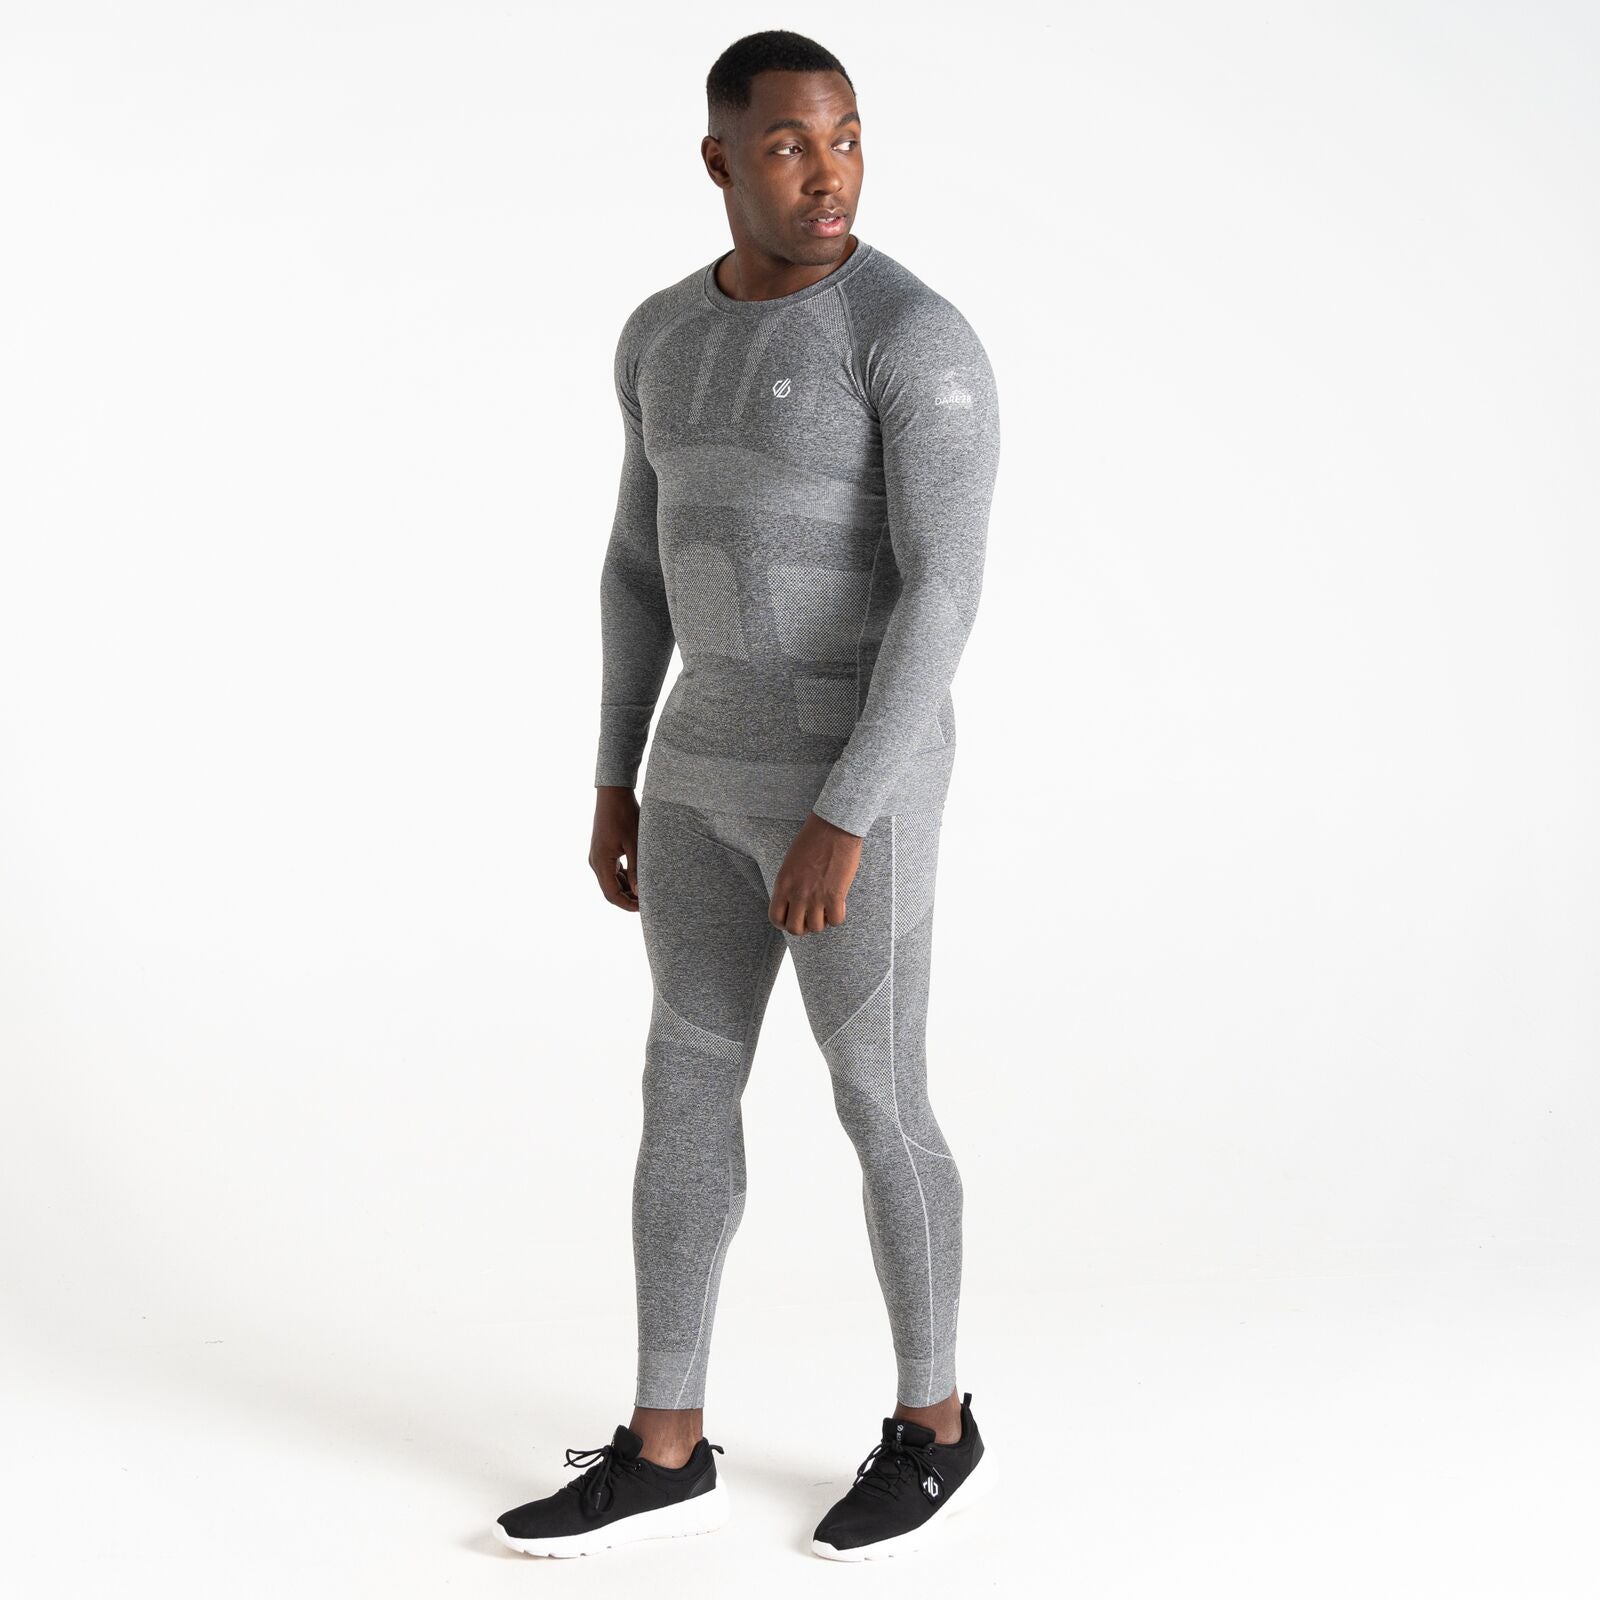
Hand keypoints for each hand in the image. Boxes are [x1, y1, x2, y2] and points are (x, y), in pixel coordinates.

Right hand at [590, 786, 640, 910]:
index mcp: (601, 862)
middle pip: (610, 890)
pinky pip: (612, 871)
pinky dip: (624, 877)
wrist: (613, 794)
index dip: (627, 905)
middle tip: (649, 901)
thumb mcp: (636, 843)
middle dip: (628, 898)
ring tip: (646, 890)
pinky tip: (639, 876)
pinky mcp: (602, 851)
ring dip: (626, 888)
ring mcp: (597, 856)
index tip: (644, 908)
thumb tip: (640, 893)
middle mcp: (596, 862)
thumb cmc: (625, 815)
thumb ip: (637, 869)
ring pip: (611, 881)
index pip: (611, 894)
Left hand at [769, 812, 862, 935]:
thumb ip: (790, 883)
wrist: (834, 827)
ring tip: (826, 909)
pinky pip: (836, 920)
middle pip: (795, 929)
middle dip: (803, 927)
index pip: (776, 918)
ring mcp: (816, 895)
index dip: (785, 923)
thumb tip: (795, 901)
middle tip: (811, 917)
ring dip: (822, 922)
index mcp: (783, 883)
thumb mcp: (791, 862)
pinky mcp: (835, 895)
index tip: (794, 918)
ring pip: (816, 927)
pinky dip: (837, 917)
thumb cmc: (813, 838)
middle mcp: (797, 893)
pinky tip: (838, 906)